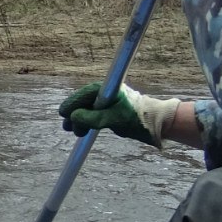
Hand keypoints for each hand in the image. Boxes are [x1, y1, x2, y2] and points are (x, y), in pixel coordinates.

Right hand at [58, 82, 180, 147]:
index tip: (63, 113)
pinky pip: (94, 114)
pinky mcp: (111, 110)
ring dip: (80, 120)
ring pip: (87, 109)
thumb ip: (92, 118)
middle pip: (83, 102)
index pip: (84, 94)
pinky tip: (84, 128)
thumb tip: (73, 117)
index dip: (72, 103)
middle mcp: (106, 93)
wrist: (158, 123)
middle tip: (68, 127)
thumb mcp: (114, 119)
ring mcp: (109, 102)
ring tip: (77, 131)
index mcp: (107, 90)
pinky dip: (87, 121)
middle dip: (74, 114)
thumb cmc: (138, 119)